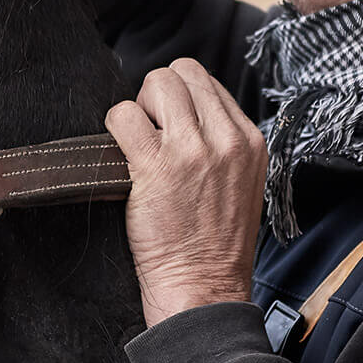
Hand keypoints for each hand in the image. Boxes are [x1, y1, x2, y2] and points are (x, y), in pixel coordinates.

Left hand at [105, 58, 269, 326]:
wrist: (203, 290)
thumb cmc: (215, 245)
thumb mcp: (241, 182)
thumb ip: (221, 142)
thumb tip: (184, 108)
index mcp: (249, 140)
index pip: (206, 80)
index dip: (180, 98)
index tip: (170, 127)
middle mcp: (225, 139)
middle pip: (180, 72)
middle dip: (158, 96)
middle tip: (151, 133)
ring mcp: (191, 151)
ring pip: (155, 83)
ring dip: (138, 109)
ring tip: (138, 146)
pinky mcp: (155, 167)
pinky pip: (123, 115)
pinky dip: (114, 128)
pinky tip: (120, 158)